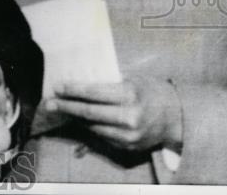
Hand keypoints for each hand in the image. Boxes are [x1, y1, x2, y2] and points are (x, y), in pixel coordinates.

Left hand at [44, 76, 182, 152]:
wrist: (177, 116)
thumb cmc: (150, 91)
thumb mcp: (131, 80)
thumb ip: (108, 84)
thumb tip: (77, 83)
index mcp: (129, 95)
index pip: (93, 93)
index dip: (72, 91)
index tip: (57, 87)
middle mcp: (129, 117)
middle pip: (89, 113)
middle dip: (66, 107)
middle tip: (48, 103)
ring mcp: (129, 135)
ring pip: (93, 127)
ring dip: (75, 119)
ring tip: (61, 109)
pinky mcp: (129, 147)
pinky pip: (102, 137)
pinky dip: (90, 128)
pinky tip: (80, 120)